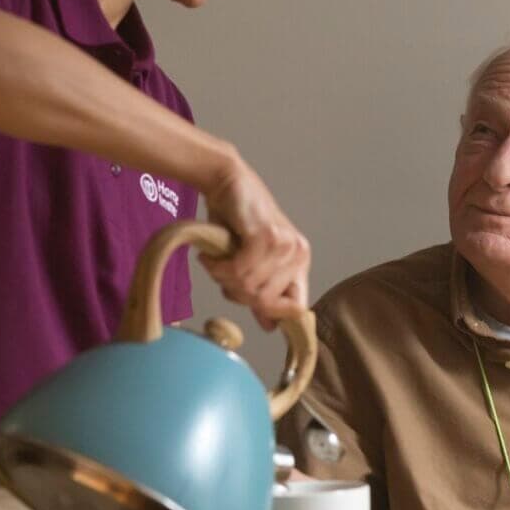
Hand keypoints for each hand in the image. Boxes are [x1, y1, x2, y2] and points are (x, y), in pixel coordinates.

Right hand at [200, 152, 309, 327]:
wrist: (227, 183)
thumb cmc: (236, 221)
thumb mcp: (251, 261)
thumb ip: (262, 291)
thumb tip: (270, 326)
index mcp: (299, 262)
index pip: (296, 308)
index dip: (273, 314)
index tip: (248, 304)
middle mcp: (298, 254)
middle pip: (264, 302)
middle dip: (237, 293)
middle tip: (222, 272)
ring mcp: (284, 245)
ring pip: (249, 288)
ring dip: (223, 278)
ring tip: (216, 260)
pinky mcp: (265, 236)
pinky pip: (239, 272)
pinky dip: (218, 267)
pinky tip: (210, 256)